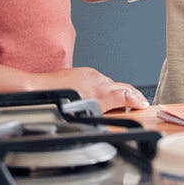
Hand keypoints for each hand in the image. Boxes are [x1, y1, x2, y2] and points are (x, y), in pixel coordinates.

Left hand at [34, 66, 149, 112]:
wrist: (40, 89)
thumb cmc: (58, 102)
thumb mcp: (86, 112)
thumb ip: (106, 109)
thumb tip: (116, 110)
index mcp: (100, 93)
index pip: (125, 94)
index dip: (137, 100)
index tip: (143, 104)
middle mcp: (97, 81)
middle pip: (121, 87)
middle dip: (132, 94)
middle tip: (139, 101)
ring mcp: (90, 75)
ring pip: (110, 83)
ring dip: (117, 91)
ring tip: (120, 100)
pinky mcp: (83, 72)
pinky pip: (99, 79)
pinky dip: (104, 86)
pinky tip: (100, 93)